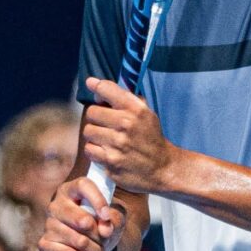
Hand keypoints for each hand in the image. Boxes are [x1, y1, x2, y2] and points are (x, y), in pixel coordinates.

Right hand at [39, 175, 125, 250]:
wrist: (86, 244)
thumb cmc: (100, 223)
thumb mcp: (113, 217)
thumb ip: (113, 219)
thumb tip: (104, 231)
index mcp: (72, 189)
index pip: (83, 186)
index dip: (97, 200)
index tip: (108, 216)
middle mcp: (56, 205)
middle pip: (83, 220)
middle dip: (100, 236)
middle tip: (106, 241)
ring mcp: (48, 225)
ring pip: (79, 241)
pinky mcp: (44, 244)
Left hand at [82, 77, 177, 193]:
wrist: (162, 168)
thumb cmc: (150, 137)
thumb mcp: (145, 113)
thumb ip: (121, 97)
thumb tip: (91, 83)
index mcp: (136, 109)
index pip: (106, 89)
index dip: (97, 88)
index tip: (95, 90)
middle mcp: (126, 124)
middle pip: (91, 112)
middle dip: (97, 118)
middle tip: (106, 124)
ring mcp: (117, 144)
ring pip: (88, 131)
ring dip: (95, 135)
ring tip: (106, 139)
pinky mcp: (110, 161)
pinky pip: (89, 149)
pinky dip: (95, 151)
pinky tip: (106, 152)